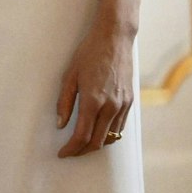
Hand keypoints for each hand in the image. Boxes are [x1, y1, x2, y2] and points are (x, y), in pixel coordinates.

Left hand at [57, 24, 134, 157]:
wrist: (114, 39)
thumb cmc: (88, 54)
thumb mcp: (69, 75)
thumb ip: (64, 102)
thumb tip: (61, 124)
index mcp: (93, 100)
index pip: (82, 135)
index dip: (71, 148)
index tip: (62, 153)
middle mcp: (111, 106)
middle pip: (98, 141)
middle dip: (82, 150)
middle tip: (70, 152)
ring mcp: (123, 105)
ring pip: (111, 136)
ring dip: (96, 144)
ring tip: (82, 144)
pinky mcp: (131, 101)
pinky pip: (120, 126)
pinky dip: (109, 134)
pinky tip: (98, 131)